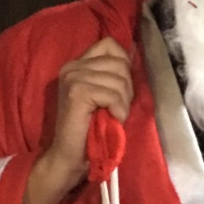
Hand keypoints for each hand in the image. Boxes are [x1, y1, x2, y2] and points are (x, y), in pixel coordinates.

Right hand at [17, 38, 133, 203]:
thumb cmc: (90, 132)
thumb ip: (112, 77)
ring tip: (113, 117)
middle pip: (119, 62)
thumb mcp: (103, 98)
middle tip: (117, 109)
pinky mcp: (77, 92)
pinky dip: (118, 109)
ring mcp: (73, 78)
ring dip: (123, 102)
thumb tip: (135, 56)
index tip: (120, 90)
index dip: (123, 65)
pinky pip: (112, 93)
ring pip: (118, 78)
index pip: (111, 44)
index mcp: (77, 64)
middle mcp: (72, 66)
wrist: (69, 159)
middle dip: (126, 88)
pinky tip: (112, 120)